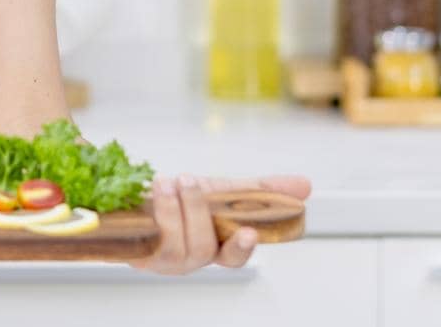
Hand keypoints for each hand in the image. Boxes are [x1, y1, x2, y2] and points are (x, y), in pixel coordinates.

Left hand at [129, 173, 311, 276]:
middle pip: (204, 249)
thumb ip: (262, 190)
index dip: (242, 248)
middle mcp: (191, 258)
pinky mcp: (143, 253)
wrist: (135, 197)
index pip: (234, 258)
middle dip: (197, 212)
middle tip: (191, 181)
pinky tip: (159, 190)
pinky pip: (154, 239)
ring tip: (169, 182)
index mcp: (214, 246)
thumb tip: (305, 185)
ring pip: (178, 244)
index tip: (249, 232)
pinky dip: (158, 210)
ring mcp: (166, 259)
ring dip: (174, 207)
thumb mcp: (222, 189)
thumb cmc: (181, 199)